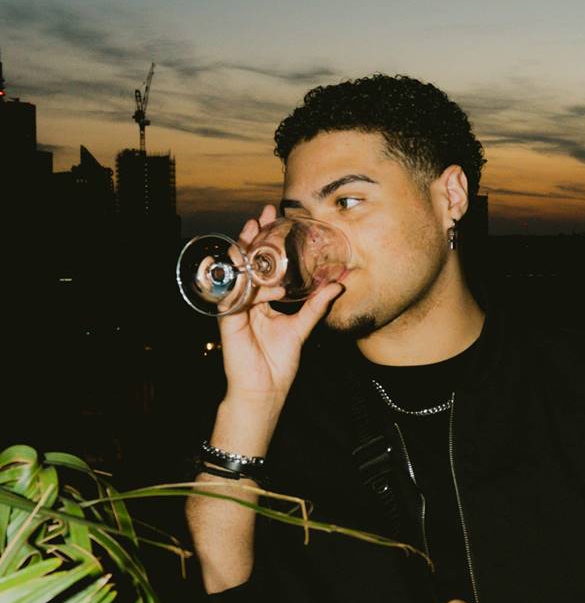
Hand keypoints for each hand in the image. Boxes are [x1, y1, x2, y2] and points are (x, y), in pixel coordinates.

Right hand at [218, 205, 343, 411]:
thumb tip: (338, 286)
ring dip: (245, 251)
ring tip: (253, 231)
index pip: (264, 266)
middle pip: (249, 262)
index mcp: (263, 300)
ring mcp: (236, 307)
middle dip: (254, 237)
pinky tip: (253, 271)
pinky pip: (234, 294)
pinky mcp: (228, 318)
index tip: (275, 219)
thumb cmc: (280, 361)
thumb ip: (317, 306)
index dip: (268, 242)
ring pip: (239, 273)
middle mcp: (248, 300)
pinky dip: (244, 283)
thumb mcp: (302, 327)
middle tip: (263, 215)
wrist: (265, 388)